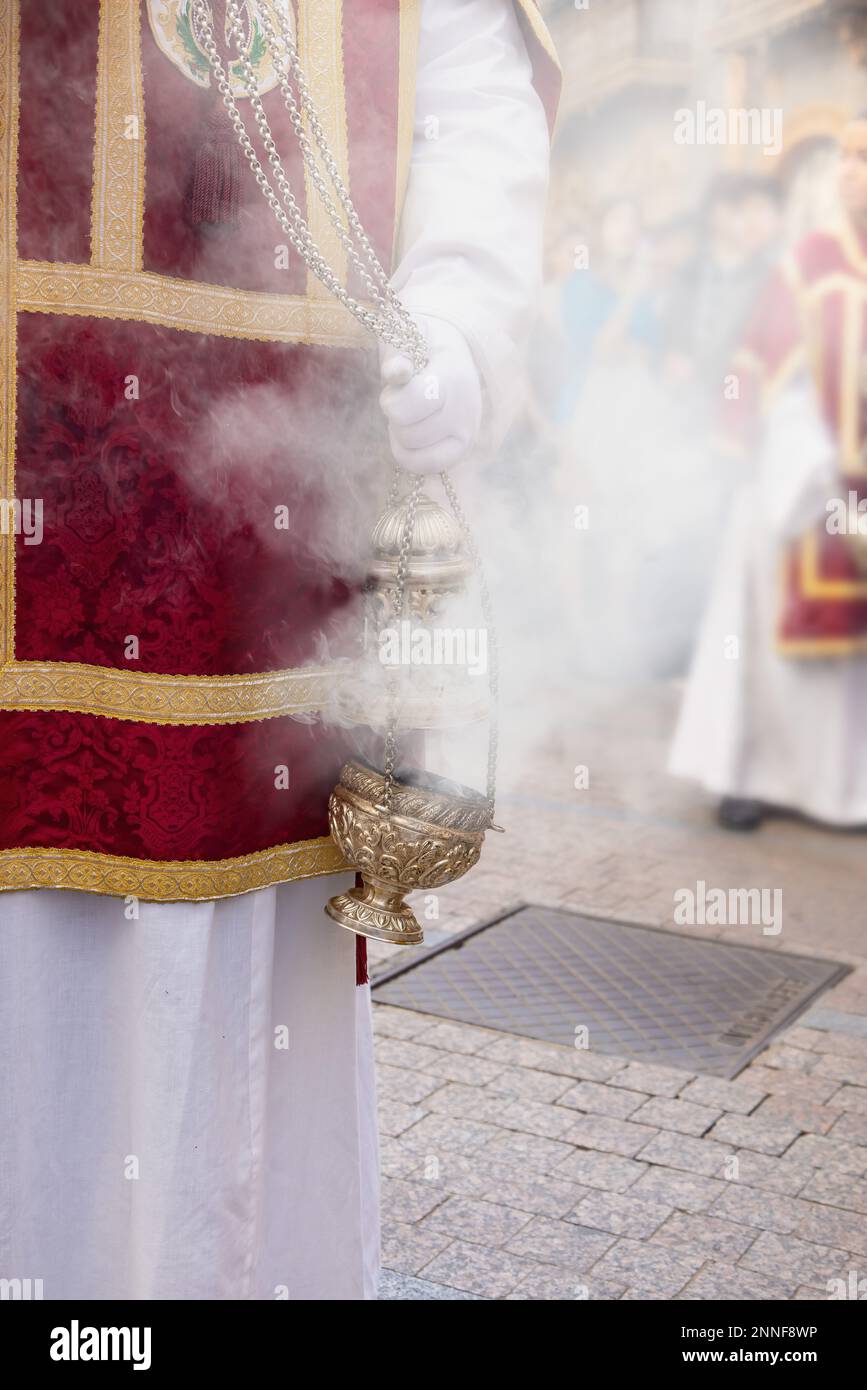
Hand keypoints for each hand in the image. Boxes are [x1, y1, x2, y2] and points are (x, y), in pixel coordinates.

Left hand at [379, 315, 482, 473]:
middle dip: (396, 417)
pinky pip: (427, 467)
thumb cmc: (422, 345)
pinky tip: (411, 438)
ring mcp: (467, 433)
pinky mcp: (463, 449)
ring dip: (402, 435)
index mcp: (452, 378)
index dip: (392, 402)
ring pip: (413, 452)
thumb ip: (396, 353)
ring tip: (411, 415)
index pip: (410, 407)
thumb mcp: (407, 336)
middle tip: (405, 399)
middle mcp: (464, 410)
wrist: (453, 353)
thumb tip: (396, 373)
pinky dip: (411, 456)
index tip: (396, 386)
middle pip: (408, 434)